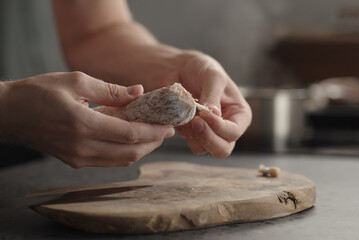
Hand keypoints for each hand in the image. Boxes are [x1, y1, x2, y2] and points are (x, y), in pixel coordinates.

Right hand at [0, 72, 173, 167]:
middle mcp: (82, 147)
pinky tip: (132, 139)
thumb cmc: (39, 92)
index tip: (170, 127)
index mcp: (83, 125)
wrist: (10, 113)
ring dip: (141, 149)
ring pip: (120, 160)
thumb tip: (139, 92)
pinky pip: (108, 161)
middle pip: (129, 152)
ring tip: (153, 135)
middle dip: (153, 143)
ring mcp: (78, 158)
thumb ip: (111, 90)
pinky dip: (124, 152)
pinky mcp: (74, 161)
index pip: (129, 134)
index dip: (153, 132)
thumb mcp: (76, 81)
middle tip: (166, 131)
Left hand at [165, 51, 251, 157]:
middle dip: (208, 138)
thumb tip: (214, 114)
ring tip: (187, 114)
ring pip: (203, 149)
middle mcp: (227, 128)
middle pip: (222, 149)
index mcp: (239, 115)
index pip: (233, 131)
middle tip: (195, 121)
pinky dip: (183, 131)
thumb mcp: (212, 76)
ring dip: (193, 134)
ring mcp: (209, 133)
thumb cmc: (202, 69)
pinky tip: (180, 115)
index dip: (219, 127)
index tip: (204, 114)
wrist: (180, 69)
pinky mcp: (193, 134)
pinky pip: (188, 141)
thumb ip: (213, 94)